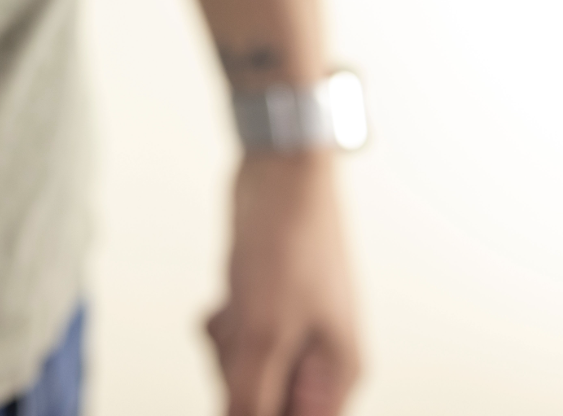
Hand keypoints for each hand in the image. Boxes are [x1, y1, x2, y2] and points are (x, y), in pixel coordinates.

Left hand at [206, 152, 360, 415]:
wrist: (280, 170)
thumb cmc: (289, 240)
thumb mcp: (265, 331)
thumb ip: (251, 395)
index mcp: (336, 375)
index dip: (255, 413)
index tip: (240, 378)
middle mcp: (320, 359)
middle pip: (264, 403)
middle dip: (238, 375)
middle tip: (241, 334)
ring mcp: (293, 331)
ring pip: (243, 372)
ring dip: (228, 346)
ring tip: (240, 308)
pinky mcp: (269, 308)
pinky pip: (236, 339)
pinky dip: (225, 323)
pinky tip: (231, 298)